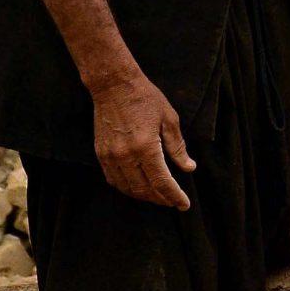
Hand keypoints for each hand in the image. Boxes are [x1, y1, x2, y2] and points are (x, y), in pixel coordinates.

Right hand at [91, 70, 193, 209]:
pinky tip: (138, 187)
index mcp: (146, 147)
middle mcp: (126, 156)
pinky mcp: (101, 154)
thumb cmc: (146, 99)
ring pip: (127, 188)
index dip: (174, 196)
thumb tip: (188, 168)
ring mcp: (110, 156)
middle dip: (161, 199)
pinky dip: (127, 188)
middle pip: (144, 189)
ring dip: (144, 196)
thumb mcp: (169, 120)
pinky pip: (113, 180)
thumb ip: (177, 147)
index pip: (161, 182)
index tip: (184, 205)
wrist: (114, 86)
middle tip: (173, 201)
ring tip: (159, 197)